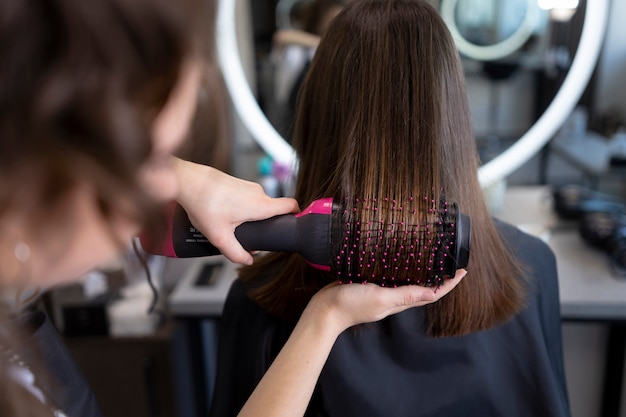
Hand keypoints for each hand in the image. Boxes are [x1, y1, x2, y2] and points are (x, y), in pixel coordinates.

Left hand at [173, 158, 299, 263]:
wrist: (188, 181)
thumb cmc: (204, 204)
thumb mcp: (219, 236)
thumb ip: (236, 252)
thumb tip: (248, 260)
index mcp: (260, 205)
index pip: (291, 205)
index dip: (297, 215)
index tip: (293, 225)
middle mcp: (259, 193)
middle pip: (273, 210)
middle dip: (265, 224)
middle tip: (250, 234)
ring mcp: (249, 186)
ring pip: (259, 205)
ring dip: (251, 216)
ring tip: (231, 224)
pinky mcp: (239, 183)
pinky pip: (248, 198)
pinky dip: (241, 208)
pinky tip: (225, 214)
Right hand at [306, 269, 466, 333]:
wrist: (324, 310)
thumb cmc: (351, 305)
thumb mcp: (381, 298)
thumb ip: (405, 295)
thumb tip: (434, 294)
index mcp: (400, 302)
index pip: (432, 294)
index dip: (449, 284)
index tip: (462, 270)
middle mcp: (394, 297)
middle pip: (423, 287)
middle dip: (438, 276)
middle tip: (449, 260)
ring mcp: (382, 291)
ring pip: (407, 280)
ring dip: (421, 271)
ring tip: (431, 256)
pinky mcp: (369, 285)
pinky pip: (390, 275)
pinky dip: (400, 267)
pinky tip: (398, 257)